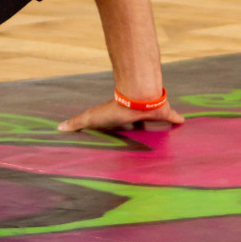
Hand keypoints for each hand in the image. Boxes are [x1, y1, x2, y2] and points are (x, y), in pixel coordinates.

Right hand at [57, 96, 184, 133]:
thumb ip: (77, 122)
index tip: (123, 137)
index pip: (121, 125)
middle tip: (144, 142)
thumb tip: (58, 128)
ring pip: (156, 122)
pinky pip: (174, 117)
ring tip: (163, 142)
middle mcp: (137, 115)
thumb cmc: (114, 109)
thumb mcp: (92, 118)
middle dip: (141, 130)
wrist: (136, 99)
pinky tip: (183, 123)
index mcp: (122, 117)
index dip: (122, 130)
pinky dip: (178, 119)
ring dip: (159, 128)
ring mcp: (151, 114)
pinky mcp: (164, 113)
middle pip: (140, 124)